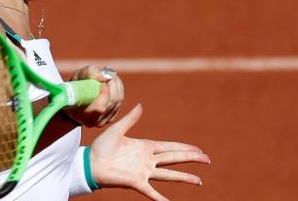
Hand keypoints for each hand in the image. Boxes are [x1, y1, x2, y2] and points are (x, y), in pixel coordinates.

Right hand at [63, 65, 123, 126]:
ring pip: (118, 101)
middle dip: (113, 85)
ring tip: (109, 76)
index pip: (100, 108)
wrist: (73, 101)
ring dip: (117, 85)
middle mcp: (94, 121)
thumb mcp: (77, 77)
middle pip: (112, 102)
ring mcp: (104, 120)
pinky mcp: (110, 117)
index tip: (102, 82)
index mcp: (83, 114)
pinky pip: (119, 102)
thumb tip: (105, 76)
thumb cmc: (74, 88)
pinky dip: (119, 90)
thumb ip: (89, 73)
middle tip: (108, 75)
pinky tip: (112, 83)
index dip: (104, 94)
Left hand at [89, 103, 209, 200]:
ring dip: (184, 177)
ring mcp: (143, 172)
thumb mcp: (117, 130)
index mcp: (145, 146)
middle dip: (191, 158)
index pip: (169, 146)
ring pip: (169, 174)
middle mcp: (147, 159)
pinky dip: (161, 199)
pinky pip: (152, 192)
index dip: (184, 147)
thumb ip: (130, 119)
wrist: (90, 162)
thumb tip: (140, 105)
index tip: (198, 148)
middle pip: (174, 158)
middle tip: (207, 159)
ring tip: (199, 181)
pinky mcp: (136, 182)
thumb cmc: (101, 146)